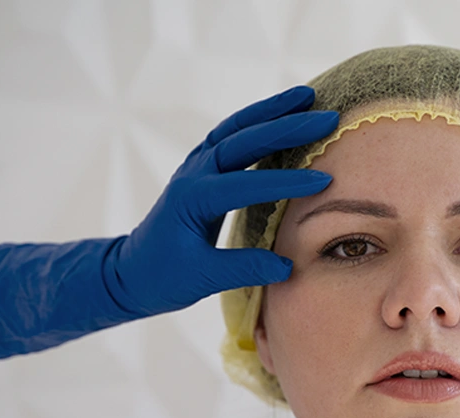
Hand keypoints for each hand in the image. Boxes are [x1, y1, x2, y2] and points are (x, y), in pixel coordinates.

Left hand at [102, 85, 336, 315]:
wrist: (133, 271)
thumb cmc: (164, 276)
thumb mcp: (203, 278)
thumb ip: (245, 269)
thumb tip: (288, 266)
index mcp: (193, 198)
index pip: (245, 183)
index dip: (285, 181)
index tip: (323, 181)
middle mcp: (194, 173)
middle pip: (243, 140)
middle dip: (286, 127)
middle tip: (326, 118)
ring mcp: (197, 166)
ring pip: (237, 128)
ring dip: (272, 110)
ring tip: (308, 96)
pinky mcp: (203, 168)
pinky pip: (233, 135)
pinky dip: (259, 120)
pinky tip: (282, 113)